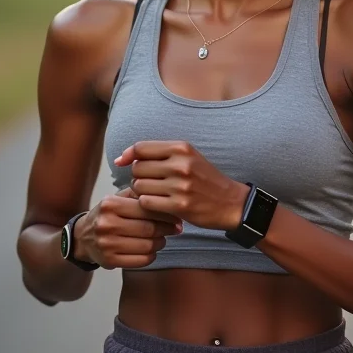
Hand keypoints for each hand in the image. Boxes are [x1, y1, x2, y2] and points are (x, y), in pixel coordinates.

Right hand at [75, 187, 182, 269]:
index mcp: (111, 205)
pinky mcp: (109, 261)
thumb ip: (139, 194)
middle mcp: (107, 224)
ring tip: (164, 238)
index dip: (165, 214)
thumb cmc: (108, 214)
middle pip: (149, 229)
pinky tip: (152, 250)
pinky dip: (151, 256)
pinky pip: (140, 261)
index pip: (146, 209)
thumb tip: (166, 198)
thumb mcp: (118, 198)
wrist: (83, 236)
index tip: (177, 217)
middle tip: (176, 228)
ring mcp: (107, 244)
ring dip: (161, 243)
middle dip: (167, 229)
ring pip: (147, 246)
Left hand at [114, 141, 249, 230]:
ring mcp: (180, 185)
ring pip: (139, 185)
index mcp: (181, 148)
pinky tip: (157, 204)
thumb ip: (158, 154)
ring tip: (155, 194)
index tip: (122, 162)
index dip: (128, 155)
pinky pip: (146, 202)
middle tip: (150, 182)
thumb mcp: (187, 157)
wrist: (230, 202)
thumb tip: (121, 158)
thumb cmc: (203, 179)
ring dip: (142, 191)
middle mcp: (181, 164)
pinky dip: (147, 204)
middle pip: (137, 167)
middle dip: (138, 176)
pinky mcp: (179, 205)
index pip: (141, 147)